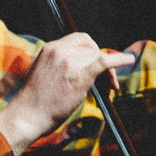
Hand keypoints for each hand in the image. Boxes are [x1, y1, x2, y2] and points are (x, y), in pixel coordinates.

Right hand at [0, 33, 131, 152]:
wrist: (27, 116)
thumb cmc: (34, 101)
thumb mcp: (44, 73)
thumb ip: (59, 65)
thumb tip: (82, 67)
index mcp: (50, 48)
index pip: (80, 40)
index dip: (92, 50)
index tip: (97, 62)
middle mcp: (60, 51)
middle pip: (91, 48)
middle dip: (102, 61)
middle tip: (106, 81)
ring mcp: (69, 62)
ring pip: (98, 57)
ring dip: (107, 72)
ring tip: (109, 87)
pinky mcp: (79, 76)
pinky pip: (103, 62)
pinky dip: (119, 60)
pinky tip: (129, 59)